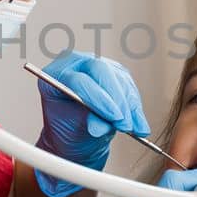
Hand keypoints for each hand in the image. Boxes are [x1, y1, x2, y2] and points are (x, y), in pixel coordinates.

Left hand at [33, 50, 149, 196]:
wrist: (74, 132)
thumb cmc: (66, 126)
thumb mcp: (72, 127)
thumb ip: (86, 122)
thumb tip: (100, 126)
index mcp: (57, 73)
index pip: (80, 80)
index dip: (98, 99)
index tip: (112, 117)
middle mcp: (78, 64)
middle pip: (102, 72)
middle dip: (117, 100)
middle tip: (123, 123)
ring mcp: (98, 67)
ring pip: (120, 80)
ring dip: (129, 106)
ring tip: (132, 129)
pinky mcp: (116, 74)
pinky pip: (129, 88)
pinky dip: (135, 108)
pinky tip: (139, 126)